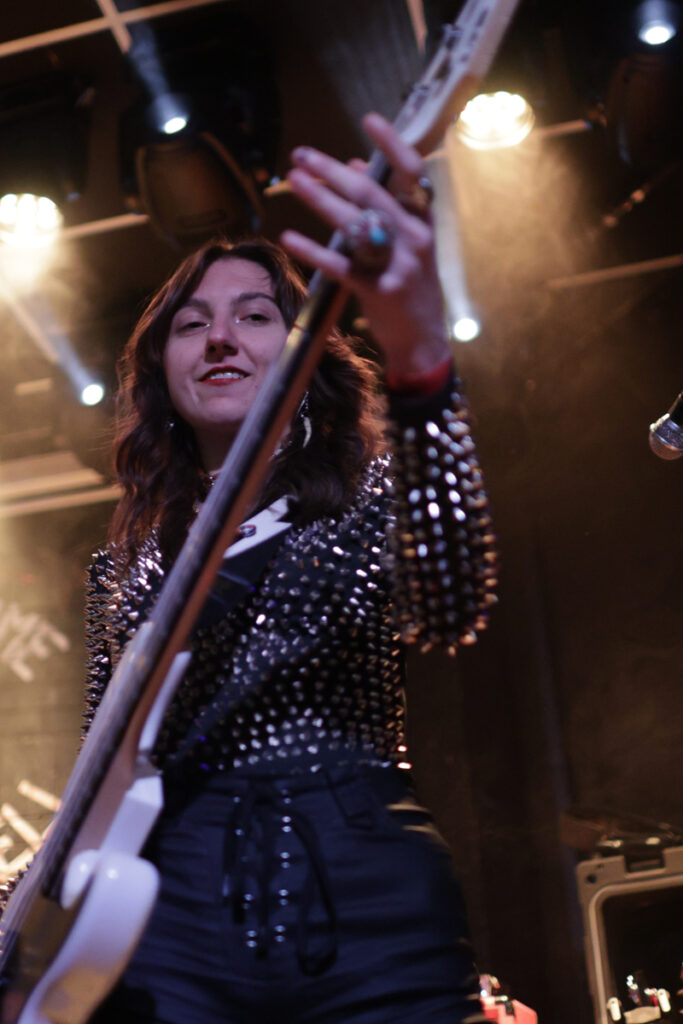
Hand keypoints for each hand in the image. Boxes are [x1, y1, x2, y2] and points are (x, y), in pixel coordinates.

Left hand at [281, 113, 450, 378]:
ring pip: (355, 224)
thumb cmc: (411, 287)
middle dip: (333, 170)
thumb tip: (355, 164)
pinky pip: (340, 266)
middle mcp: (415, 239)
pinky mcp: (378, 292)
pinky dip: (313, 251)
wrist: (423, 340)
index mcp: (424, 222)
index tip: (369, 119)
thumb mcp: (408, 244)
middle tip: (301, 154)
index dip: (392, 145)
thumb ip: (386, 204)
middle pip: (372, 194)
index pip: (413, 173)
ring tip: (293, 181)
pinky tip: (289, 237)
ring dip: (320, 199)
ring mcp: (397, 265)